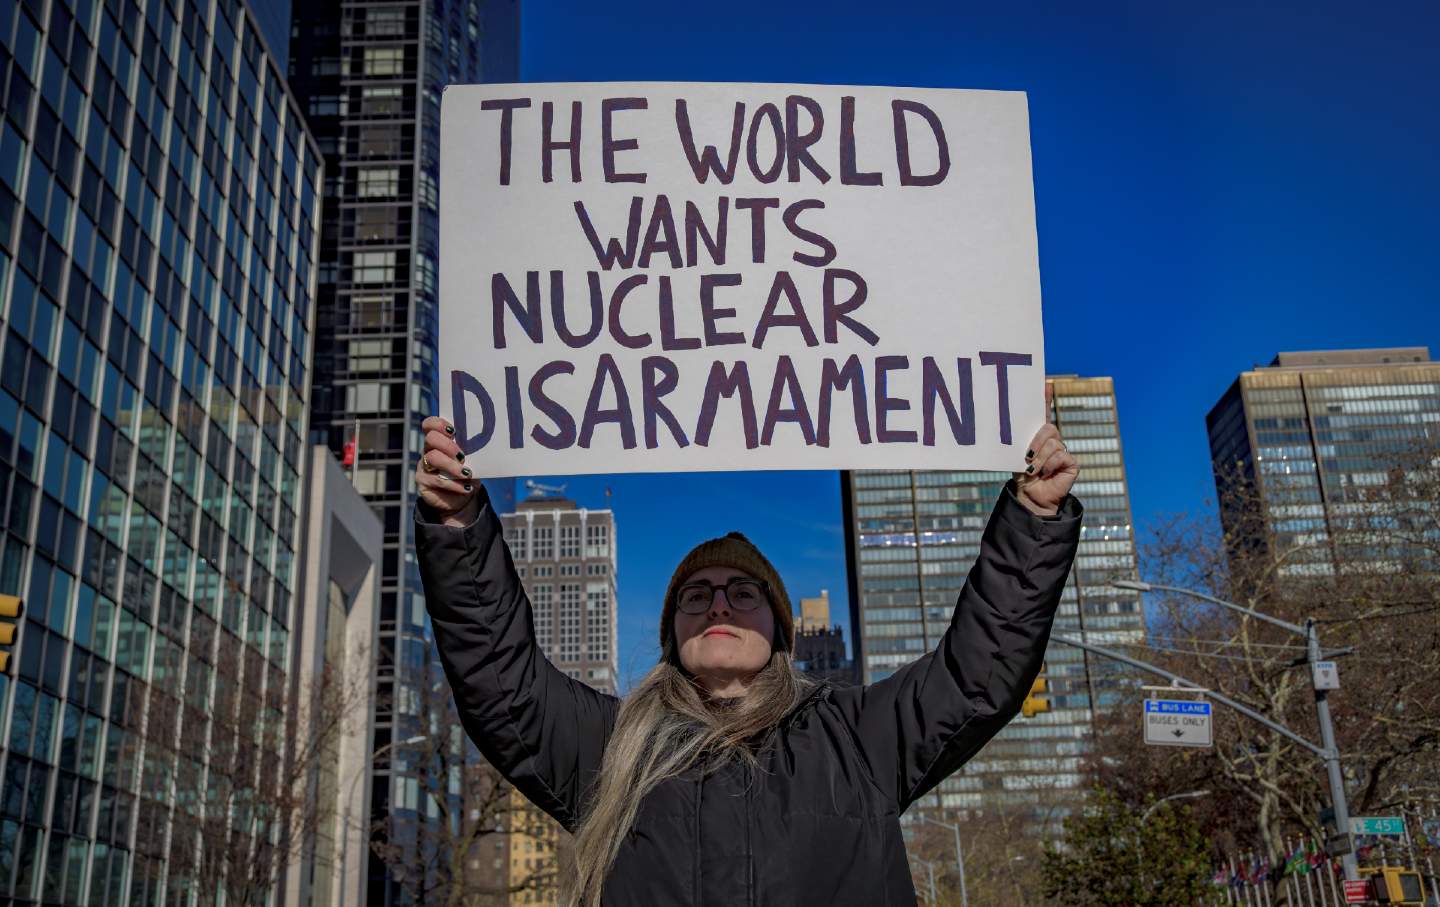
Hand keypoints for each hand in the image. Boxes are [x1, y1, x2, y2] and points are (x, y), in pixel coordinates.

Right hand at [416, 416, 479, 527]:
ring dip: (452, 466)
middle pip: (431, 438)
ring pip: (432, 458)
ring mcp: (423, 466)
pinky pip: (436, 480)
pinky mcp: (422, 482)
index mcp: (439, 441)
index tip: (452, 430)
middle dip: (447, 445)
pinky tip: (466, 487)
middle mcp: (428, 451)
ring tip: (467, 474)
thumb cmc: (468, 473)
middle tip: (462, 456)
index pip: (430, 425)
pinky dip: (454, 484)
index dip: (438, 424)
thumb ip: (471, 450)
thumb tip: (483, 442)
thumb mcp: (471, 461)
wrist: (463, 498)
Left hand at [1013, 387, 1078, 516]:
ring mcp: (1063, 450)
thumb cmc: (1022, 476)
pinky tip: (1045, 473)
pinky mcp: (1071, 463)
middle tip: (1026, 456)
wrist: (1031, 496)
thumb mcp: (1016, 455)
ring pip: (1053, 443)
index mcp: (1038, 436)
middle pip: (1049, 428)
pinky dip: (1049, 465)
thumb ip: (1019, 442)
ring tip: (1032, 470)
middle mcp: (1053, 440)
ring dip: (1039, 458)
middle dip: (1036, 441)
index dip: (1045, 398)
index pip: (1043, 413)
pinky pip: (1060, 455)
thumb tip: (1009, 427)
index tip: (1045, 382)